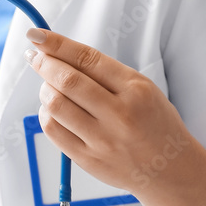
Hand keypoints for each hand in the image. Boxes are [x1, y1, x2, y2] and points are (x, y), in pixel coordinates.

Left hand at [26, 28, 195, 199]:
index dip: (57, 44)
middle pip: (67, 81)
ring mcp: (102, 139)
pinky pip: (53, 130)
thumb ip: (106, 75)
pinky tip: (52, 110)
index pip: (88, 58)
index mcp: (136, 89)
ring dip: (44, 89)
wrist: (169, 169)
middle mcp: (119, 114)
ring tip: (48, 86)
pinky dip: (46, 114)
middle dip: (44, 64)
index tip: (37, 36)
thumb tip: (62, 55)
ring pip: (56, 105)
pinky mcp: (88, 158)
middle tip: (35, 57)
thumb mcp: (144, 90)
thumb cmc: (155, 124)